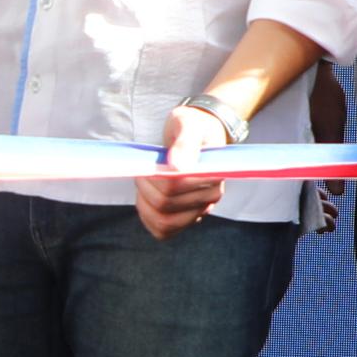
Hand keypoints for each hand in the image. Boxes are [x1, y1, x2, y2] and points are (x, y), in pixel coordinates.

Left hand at [136, 102, 231, 240]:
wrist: (197, 132)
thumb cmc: (192, 126)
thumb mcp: (188, 124)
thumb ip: (185, 143)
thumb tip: (178, 166)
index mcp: (212, 175)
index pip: (175, 187)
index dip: (153, 176)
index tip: (152, 162)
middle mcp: (210, 197)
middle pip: (166, 206)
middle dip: (145, 188)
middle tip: (145, 170)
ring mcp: (199, 210)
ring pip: (164, 223)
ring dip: (145, 205)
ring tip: (145, 184)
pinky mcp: (186, 217)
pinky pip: (164, 231)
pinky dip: (149, 219)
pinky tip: (146, 201)